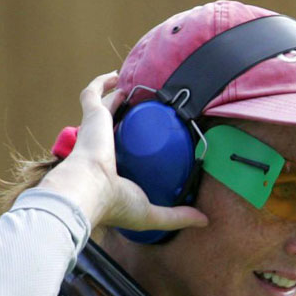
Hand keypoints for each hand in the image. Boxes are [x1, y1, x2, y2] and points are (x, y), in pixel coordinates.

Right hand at [38, 72, 208, 233]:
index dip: (134, 143)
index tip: (151, 137)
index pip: (124, 151)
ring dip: (116, 94)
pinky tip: (115, 75)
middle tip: (144, 106)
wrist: (90, 189)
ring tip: (132, 86)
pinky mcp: (92, 116)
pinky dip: (101, 82)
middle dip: (126, 115)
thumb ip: (178, 215)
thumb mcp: (152, 213)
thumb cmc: (115, 203)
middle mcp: (103, 147)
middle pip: (116, 125)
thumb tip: (205, 221)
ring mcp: (95, 130)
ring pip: (105, 106)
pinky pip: (92, 92)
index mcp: (112, 169)